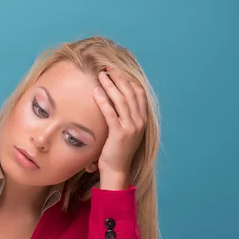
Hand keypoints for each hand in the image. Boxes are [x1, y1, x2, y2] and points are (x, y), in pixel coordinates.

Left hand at [93, 67, 147, 189]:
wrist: (117, 170)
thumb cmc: (116, 151)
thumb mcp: (125, 131)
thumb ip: (124, 117)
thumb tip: (115, 103)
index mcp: (142, 120)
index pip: (138, 93)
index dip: (127, 80)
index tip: (116, 71)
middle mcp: (139, 121)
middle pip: (130, 93)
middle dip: (118, 78)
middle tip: (107, 68)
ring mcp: (131, 127)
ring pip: (121, 100)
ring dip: (110, 85)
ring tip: (101, 75)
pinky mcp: (120, 134)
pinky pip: (111, 113)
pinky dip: (103, 101)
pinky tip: (96, 92)